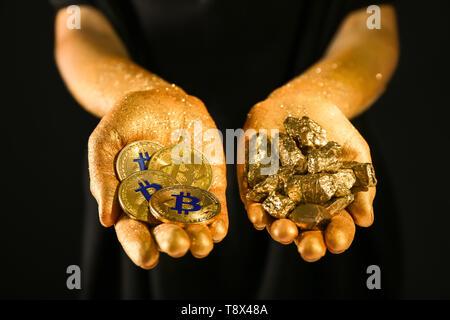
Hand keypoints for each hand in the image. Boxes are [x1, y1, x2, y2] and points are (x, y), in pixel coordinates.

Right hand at [88, 88, 227, 268]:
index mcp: (132, 201)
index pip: (134, 231)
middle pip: (166, 231)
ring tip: (202, 243)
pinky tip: (219, 229)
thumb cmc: (126, 120)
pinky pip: (215, 204)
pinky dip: (218, 218)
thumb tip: (106, 219)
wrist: (159, 98)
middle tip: (179, 245)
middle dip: (173, 241)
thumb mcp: (105, 141)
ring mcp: (187, 193)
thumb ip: (103, 176)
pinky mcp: (210, 181)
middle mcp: (160, 203)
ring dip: (200, 236)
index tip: (148, 257)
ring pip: (194, 223)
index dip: (140, 245)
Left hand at [237, 95, 374, 261]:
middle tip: (310, 249)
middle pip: (304, 232)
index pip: (335, 228)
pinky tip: (258, 215)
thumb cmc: (334, 132)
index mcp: (327, 205)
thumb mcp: (355, 154)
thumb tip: (366, 220)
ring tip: (284, 232)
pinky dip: (255, 208)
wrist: (305, 102)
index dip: (337, 237)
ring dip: (279, 229)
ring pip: (276, 221)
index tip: (338, 242)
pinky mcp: (253, 181)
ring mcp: (276, 195)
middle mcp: (300, 206)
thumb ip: (360, 185)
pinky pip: (253, 199)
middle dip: (307, 243)